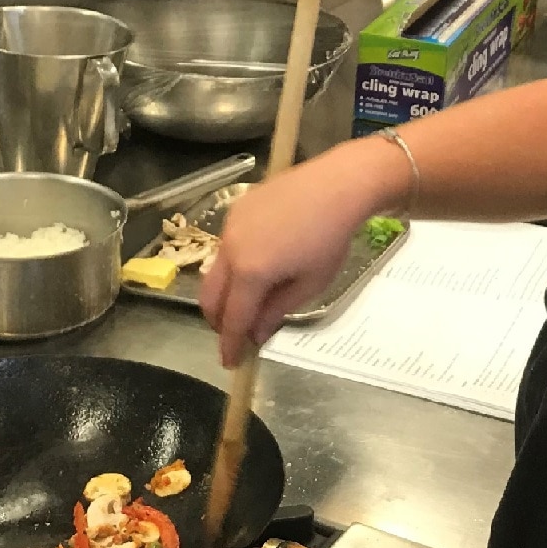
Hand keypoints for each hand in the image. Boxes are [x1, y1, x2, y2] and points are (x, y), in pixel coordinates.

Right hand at [199, 139, 401, 365]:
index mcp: (251, 272)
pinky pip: (224, 248)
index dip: (230, 344)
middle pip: (210, 298)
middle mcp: (231, 250)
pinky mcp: (235, 210)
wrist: (337, 185)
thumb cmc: (330, 238)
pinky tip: (257, 266)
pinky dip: (232, 267)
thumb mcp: (310, 284)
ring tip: (249, 301)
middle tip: (238, 334)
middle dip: (219, 322)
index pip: (232, 318)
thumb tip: (256, 335)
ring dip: (225, 294)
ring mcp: (229, 227)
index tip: (231, 362)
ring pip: (213, 272)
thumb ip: (277, 311)